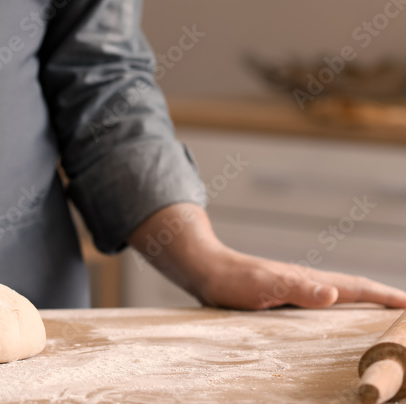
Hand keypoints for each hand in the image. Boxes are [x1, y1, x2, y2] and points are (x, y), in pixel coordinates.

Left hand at [196, 248, 405, 309]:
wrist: (205, 270)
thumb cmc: (231, 280)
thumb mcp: (262, 287)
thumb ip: (296, 289)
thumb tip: (333, 293)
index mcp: (308, 280)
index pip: (355, 287)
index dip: (384, 296)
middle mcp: (306, 282)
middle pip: (354, 289)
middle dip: (382, 298)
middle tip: (405, 311)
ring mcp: (296, 288)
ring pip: (339, 295)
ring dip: (363, 303)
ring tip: (383, 317)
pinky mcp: (284, 296)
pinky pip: (322, 303)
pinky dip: (339, 308)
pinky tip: (337, 321)